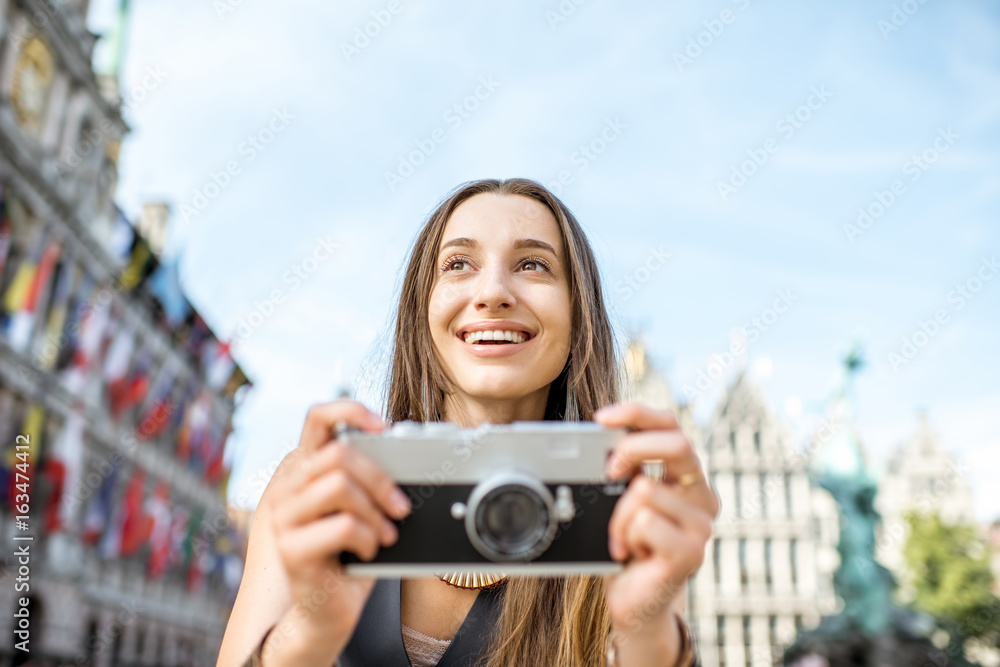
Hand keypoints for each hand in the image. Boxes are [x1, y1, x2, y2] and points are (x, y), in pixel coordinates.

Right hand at [266, 400, 411, 643]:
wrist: (326, 613)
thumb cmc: (349, 558)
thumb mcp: (363, 511)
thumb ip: (370, 481)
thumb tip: (409, 453)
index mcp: (306, 470)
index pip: (318, 418)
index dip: (351, 411)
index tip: (384, 427)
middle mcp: (289, 488)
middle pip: (339, 454)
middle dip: (380, 479)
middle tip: (399, 506)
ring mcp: (285, 517)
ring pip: (339, 486)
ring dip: (375, 512)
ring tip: (385, 534)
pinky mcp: (291, 548)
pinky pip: (342, 526)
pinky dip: (368, 539)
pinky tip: (368, 552)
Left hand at [595, 403, 718, 643]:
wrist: (634, 602)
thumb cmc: (626, 546)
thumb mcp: (620, 499)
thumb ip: (623, 468)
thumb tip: (599, 436)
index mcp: (687, 475)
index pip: (671, 425)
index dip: (637, 413)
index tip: (602, 418)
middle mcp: (701, 495)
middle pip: (676, 444)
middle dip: (632, 449)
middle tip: (609, 469)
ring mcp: (701, 525)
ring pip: (645, 489)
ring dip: (618, 515)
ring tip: (622, 537)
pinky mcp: (691, 552)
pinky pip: (644, 521)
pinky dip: (623, 536)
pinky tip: (629, 554)